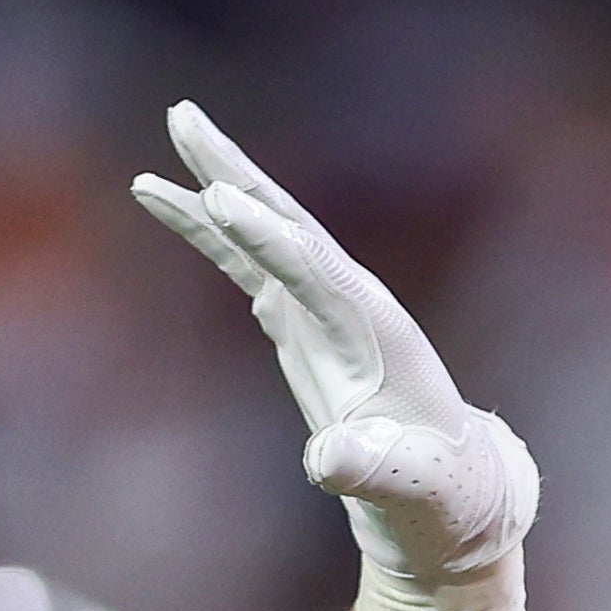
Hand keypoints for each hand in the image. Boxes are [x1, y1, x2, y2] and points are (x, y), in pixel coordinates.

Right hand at [132, 104, 535, 610]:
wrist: (445, 494)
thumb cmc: (433, 492)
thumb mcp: (409, 488)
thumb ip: (370, 469)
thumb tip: (327, 459)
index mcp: (377, 331)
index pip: (315, 270)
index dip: (269, 237)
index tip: (222, 199)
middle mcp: (351, 302)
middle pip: (288, 223)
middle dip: (236, 174)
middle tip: (183, 117)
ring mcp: (323, 307)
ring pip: (263, 232)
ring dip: (214, 185)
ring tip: (166, 140)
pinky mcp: (301, 321)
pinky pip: (247, 262)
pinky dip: (209, 232)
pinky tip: (165, 198)